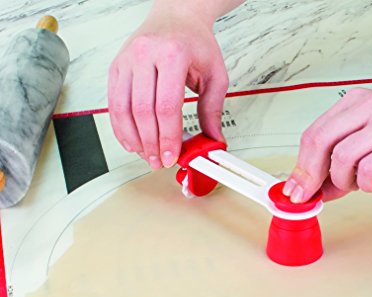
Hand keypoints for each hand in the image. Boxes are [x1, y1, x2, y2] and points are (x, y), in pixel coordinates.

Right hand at [108, 8, 227, 168]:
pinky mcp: (116, 67)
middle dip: (151, 143)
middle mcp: (145, 54)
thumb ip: (213, 110)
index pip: (167, 107)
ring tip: (146, 155)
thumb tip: (213, 140)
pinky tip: (131, 141)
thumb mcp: (215, 75)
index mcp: (173, 54)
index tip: (172, 156)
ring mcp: (127, 60)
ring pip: (122, 109)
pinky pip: (113, 103)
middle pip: (143, 111)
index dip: (168, 138)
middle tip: (159, 161)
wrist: (176, 16)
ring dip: (134, 139)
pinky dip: (120, 127)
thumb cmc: (195, 43)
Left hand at [284, 87, 371, 202]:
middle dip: (309, 175)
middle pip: (320, 141)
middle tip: (310, 196)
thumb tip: (312, 191)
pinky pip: (370, 168)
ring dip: (344, 181)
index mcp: (357, 103)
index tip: (294, 190)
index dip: (300, 166)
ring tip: (359, 183)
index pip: (314, 133)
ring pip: (342, 156)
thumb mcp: (370, 151)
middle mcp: (371, 105)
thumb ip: (340, 168)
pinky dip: (366, 183)